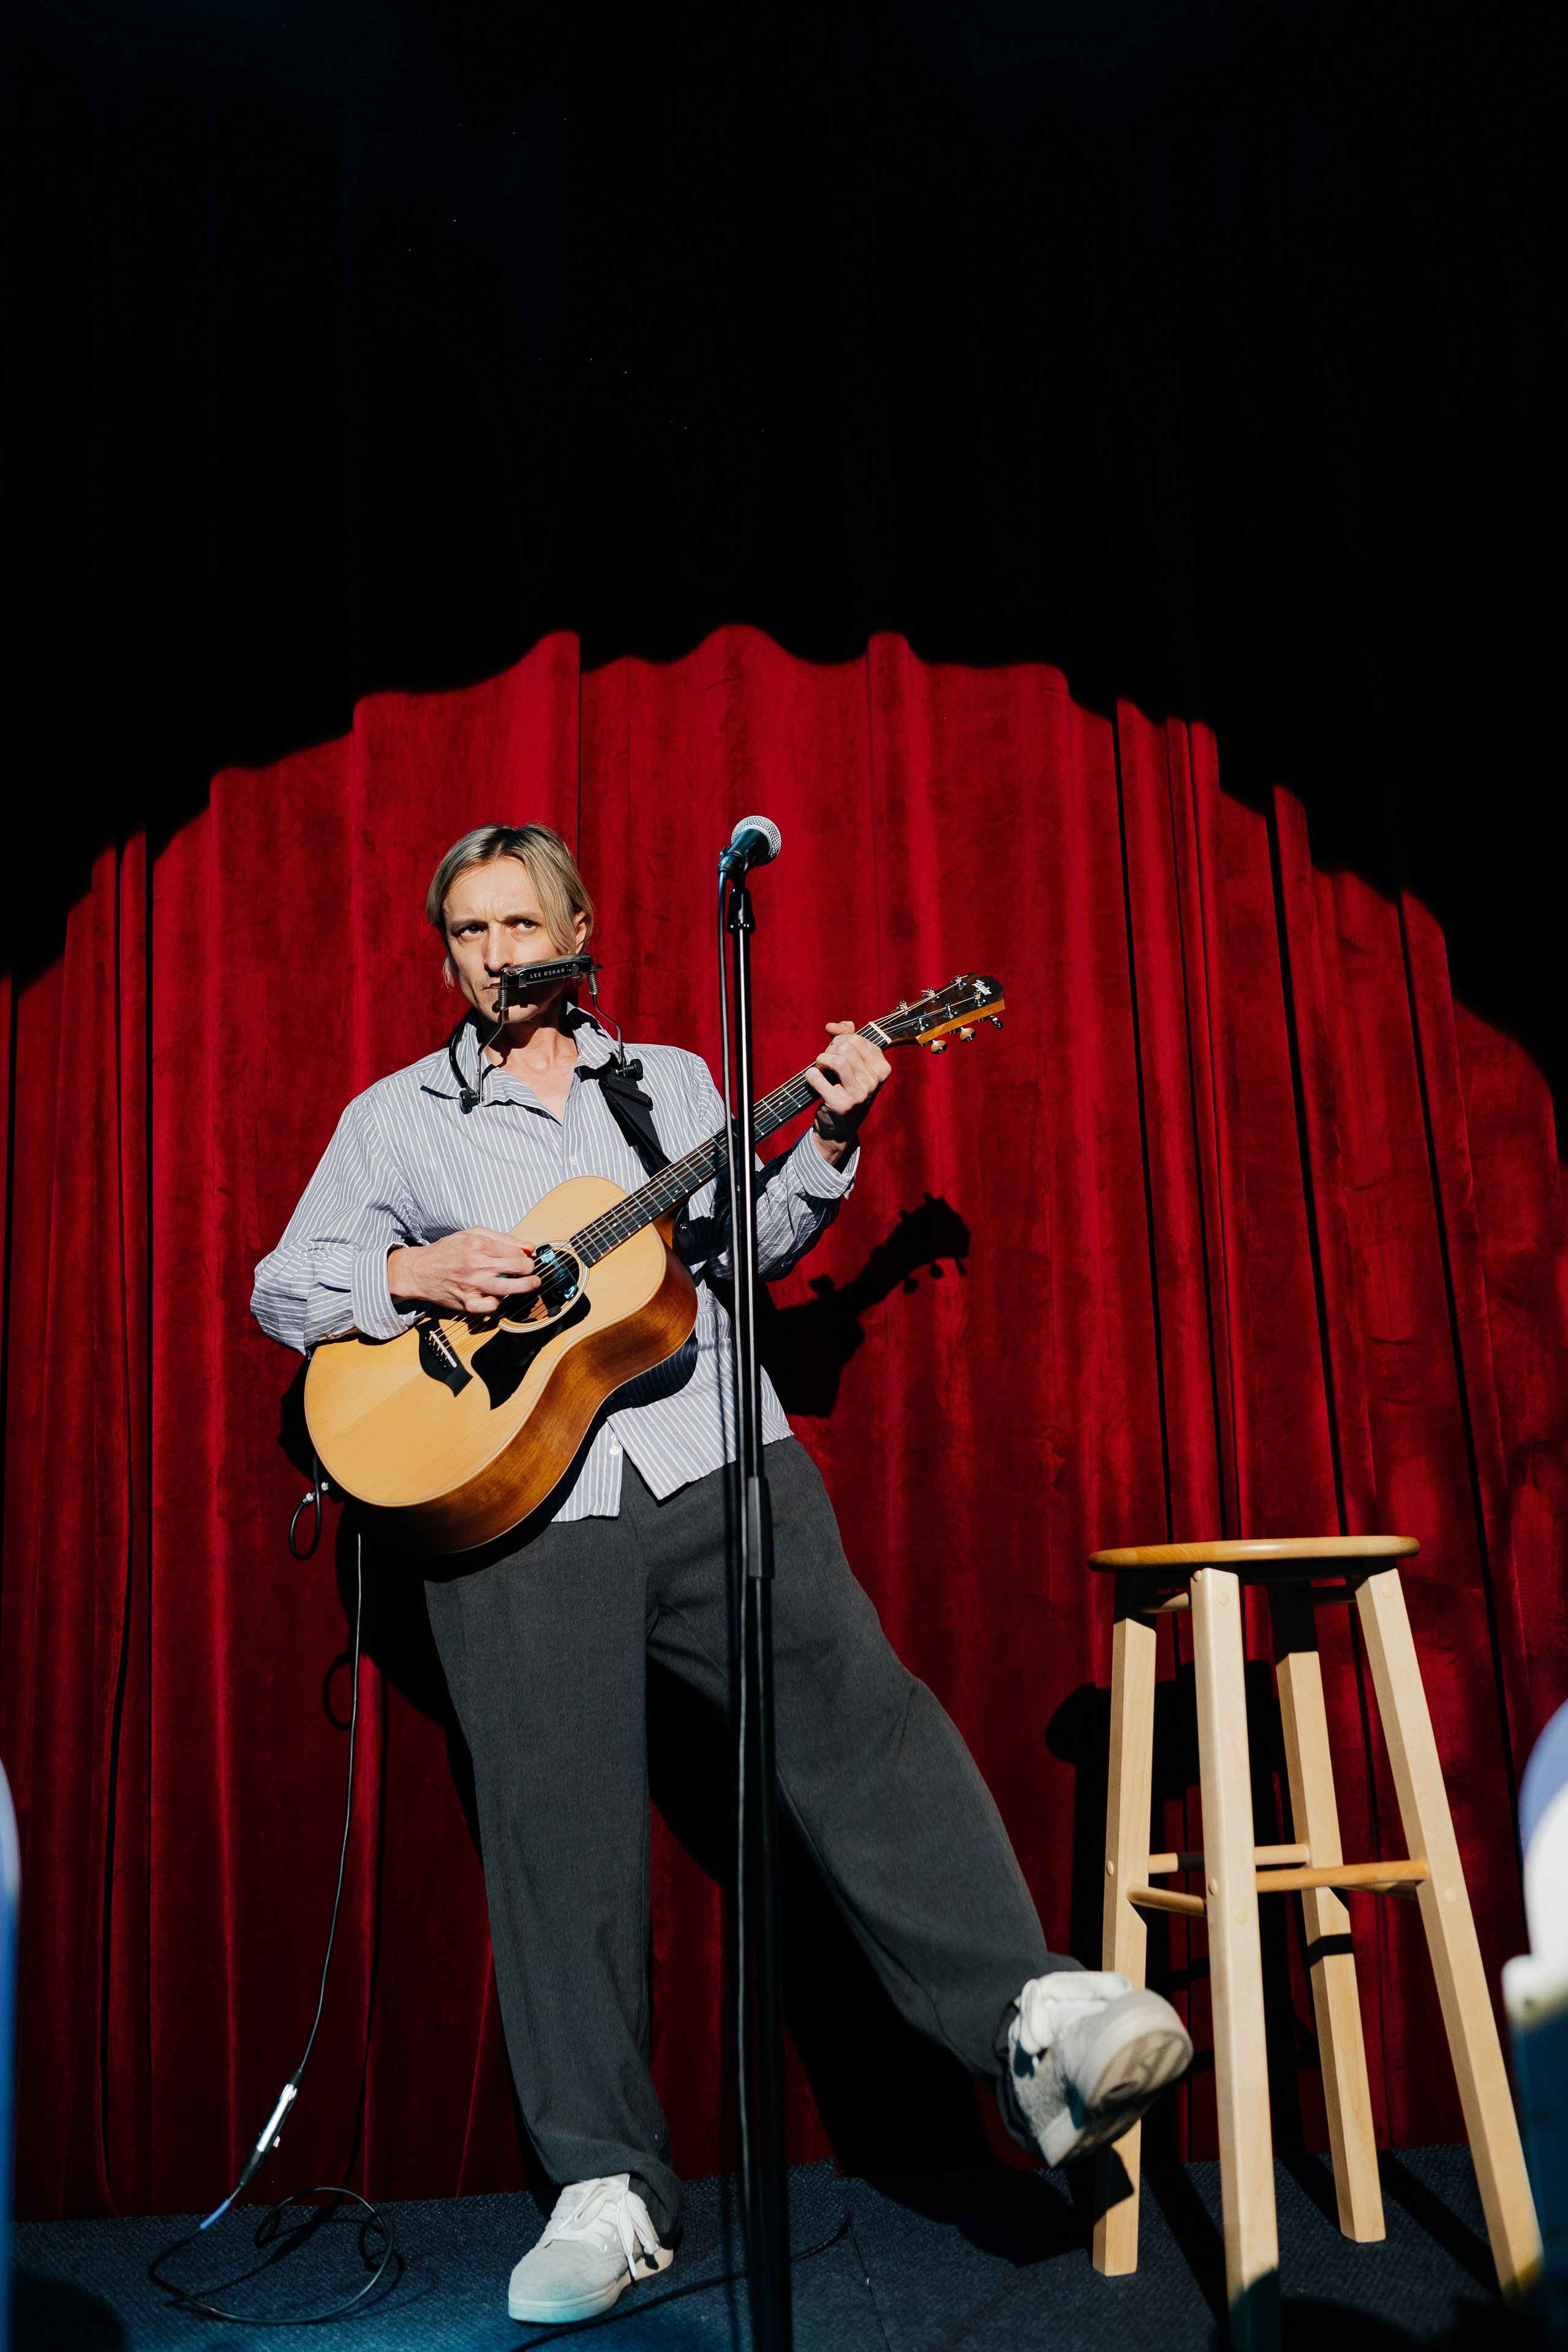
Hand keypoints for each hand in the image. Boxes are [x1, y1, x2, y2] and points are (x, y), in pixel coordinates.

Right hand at [387, 1228, 540, 1315]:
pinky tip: (500, 1296)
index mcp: (478, 1244)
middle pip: (518, 1268)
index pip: (516, 1252)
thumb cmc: (447, 1250)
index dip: (526, 1256)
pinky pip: (492, 1306)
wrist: (419, 1270)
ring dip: (526, 1287)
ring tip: (530, 1284)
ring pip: (510, 1289)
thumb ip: (502, 1238)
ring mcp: (472, 1285)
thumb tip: (528, 1246)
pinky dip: (499, 1302)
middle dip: (531, 1270)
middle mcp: (476, 1264)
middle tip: (531, 1272)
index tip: (527, 1259)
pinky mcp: (467, 1303)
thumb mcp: (471, 1234)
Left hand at [805, 1021, 891, 1167]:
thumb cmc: (846, 1089)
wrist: (840, 1127)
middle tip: (825, 1062)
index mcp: (882, 1068)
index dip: (840, 1040)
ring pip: (836, 1060)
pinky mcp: (841, 1105)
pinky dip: (811, 1075)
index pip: (857, 1038)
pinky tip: (813, 1079)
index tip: (834, 1051)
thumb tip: (833, 1026)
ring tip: (820, 1068)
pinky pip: (818, 1077)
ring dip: (821, 1060)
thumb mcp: (854, 1064)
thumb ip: (847, 1038)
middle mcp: (874, 1081)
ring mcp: (860, 1094)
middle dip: (829, 1050)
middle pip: (845, 1047)